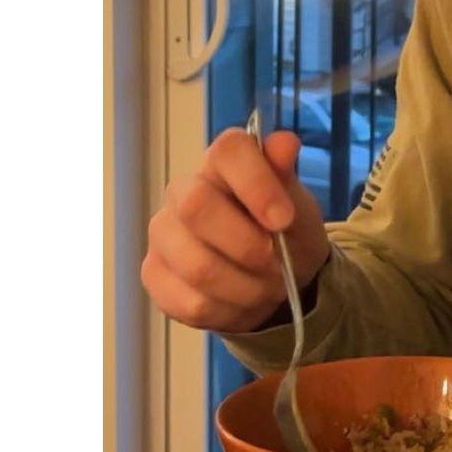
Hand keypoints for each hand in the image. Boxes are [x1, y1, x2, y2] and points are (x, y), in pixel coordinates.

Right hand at [140, 126, 330, 335]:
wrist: (274, 279)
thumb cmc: (284, 232)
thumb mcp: (298, 207)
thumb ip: (286, 178)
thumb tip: (284, 142)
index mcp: (222, 164)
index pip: (228, 151)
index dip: (256, 184)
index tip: (284, 219)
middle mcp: (182, 192)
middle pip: (197, 207)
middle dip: (247, 245)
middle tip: (276, 263)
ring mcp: (162, 234)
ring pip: (196, 265)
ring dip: (245, 286)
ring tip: (267, 287)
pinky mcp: (154, 275)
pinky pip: (189, 301)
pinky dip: (228, 310)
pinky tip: (242, 302)